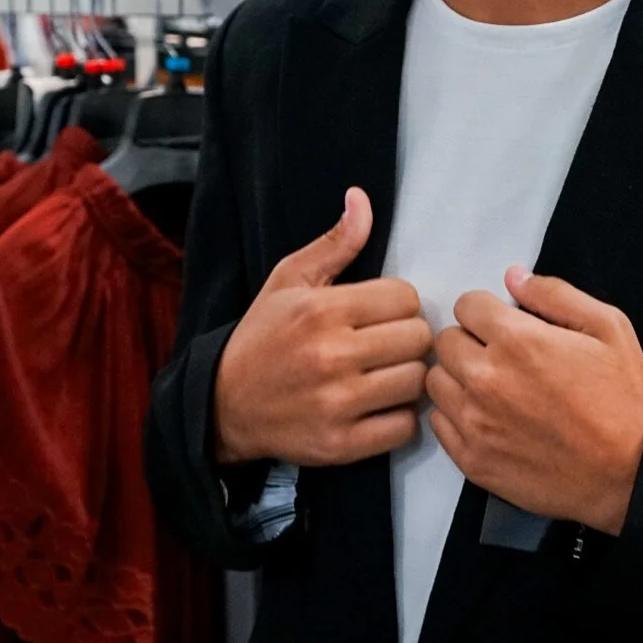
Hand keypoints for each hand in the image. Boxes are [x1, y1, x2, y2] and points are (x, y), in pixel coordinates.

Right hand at [214, 187, 431, 468]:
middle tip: (386, 343)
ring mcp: (338, 404)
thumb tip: (362, 198)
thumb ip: (334, 244)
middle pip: (418, 338)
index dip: (397, 303)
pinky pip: (404, 428)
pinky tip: (379, 406)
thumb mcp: (289, 281)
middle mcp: (332, 356)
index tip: (380, 313)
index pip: (405, 297)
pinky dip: (398, 418)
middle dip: (407, 337)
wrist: (224, 404)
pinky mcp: (341, 444)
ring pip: (417, 381)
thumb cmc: (264, 335)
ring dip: (407, 376)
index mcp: (322, 310)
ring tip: (385, 373)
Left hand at [427, 267, 642, 536]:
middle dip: (470, 341)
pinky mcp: (471, 459)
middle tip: (501, 357)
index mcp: (516, 340)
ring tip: (492, 388)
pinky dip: (456, 415)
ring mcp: (473, 422)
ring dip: (458, 377)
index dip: (488, 311)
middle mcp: (484, 378)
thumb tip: (512, 276)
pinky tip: (487, 418)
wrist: (632, 473)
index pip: (466, 305)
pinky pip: (438, 422)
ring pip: (437, 381)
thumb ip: (555, 294)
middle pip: (446, 341)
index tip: (506, 326)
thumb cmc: (624, 398)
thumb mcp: (609, 328)